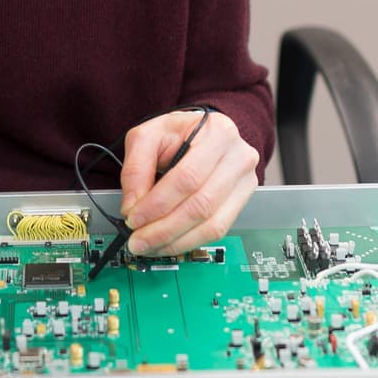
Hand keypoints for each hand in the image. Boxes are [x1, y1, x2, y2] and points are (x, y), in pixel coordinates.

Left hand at [118, 109, 259, 257]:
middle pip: (201, 205)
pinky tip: (169, 242)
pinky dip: (190, 241)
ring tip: (149, 245)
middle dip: (164, 229)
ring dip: (176, 241)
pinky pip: (218, 230)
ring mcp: (245, 180)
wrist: (204, 132)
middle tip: (137, 241)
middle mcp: (239, 157)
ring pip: (212, 224)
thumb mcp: (147, 136)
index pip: (187, 178)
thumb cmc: (177, 133)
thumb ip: (135, 169)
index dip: (158, 204)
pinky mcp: (244, 200)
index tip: (133, 219)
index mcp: (217, 133)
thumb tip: (132, 208)